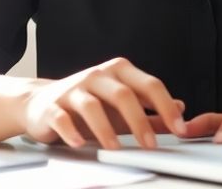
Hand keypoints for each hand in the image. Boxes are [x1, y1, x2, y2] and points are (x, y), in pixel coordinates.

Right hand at [19, 57, 186, 149]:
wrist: (41, 103)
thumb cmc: (88, 105)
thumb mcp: (122, 108)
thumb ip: (151, 111)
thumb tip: (180, 110)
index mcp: (119, 72)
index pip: (149, 84)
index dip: (165, 106)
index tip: (179, 128)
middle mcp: (97, 76)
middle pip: (123, 94)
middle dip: (139, 121)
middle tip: (150, 145)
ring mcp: (73, 89)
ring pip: (92, 105)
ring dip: (106, 129)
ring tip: (116, 148)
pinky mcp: (52, 106)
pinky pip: (62, 117)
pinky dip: (71, 131)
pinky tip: (80, 143)